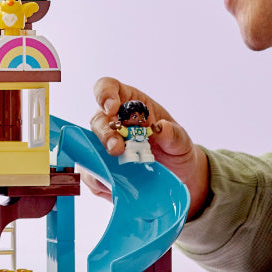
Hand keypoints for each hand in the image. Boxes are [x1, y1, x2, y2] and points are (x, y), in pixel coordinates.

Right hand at [87, 76, 210, 219]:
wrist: (177, 176)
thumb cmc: (176, 150)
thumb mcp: (181, 142)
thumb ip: (174, 134)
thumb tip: (161, 128)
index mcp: (130, 104)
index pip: (108, 88)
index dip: (105, 93)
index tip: (111, 107)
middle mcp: (113, 121)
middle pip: (98, 120)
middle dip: (104, 133)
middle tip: (116, 149)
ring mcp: (104, 144)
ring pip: (89, 145)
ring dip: (98, 157)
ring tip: (114, 170)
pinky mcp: (101, 166)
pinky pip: (90, 172)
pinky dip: (98, 179)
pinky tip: (113, 184)